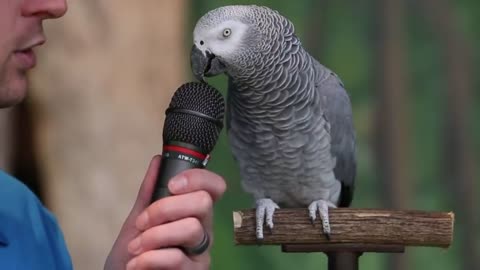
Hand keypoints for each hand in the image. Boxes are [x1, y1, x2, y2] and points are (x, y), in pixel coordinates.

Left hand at [104, 155, 226, 269]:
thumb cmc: (134, 252)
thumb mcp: (137, 219)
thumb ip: (149, 192)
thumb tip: (158, 160)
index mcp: (193, 212)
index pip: (214, 186)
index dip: (198, 178)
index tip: (171, 184)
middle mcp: (204, 229)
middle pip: (203, 202)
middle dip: (165, 208)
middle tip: (141, 222)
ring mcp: (201, 252)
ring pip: (191, 228)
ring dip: (154, 236)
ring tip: (134, 248)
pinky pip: (177, 258)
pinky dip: (149, 259)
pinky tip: (136, 264)